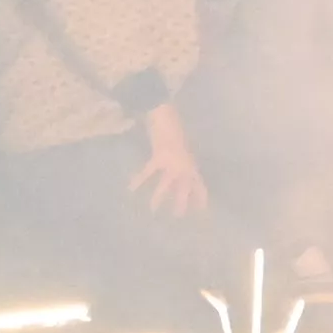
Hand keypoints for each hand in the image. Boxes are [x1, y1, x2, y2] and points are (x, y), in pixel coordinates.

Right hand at [130, 105, 208, 221]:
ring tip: (153, 210)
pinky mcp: (160, 158)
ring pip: (166, 185)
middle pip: (185, 189)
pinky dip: (139, 180)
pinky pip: (148, 172)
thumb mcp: (184, 147)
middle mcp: (185, 166)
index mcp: (192, 163)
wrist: (167, 116)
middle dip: (181, 203)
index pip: (200, 184)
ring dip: (159, 198)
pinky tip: (131, 188)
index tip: (202, 211)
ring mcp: (173, 163)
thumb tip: (180, 174)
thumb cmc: (175, 128)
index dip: (201, 197)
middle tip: (177, 217)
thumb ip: (183, 161)